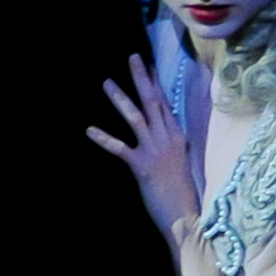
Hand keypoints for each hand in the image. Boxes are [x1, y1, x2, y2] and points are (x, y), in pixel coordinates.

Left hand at [86, 53, 201, 244]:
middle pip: (153, 101)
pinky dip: (104, 138)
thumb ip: (174, 145)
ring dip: (120, 99)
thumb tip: (168, 134)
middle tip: (132, 58)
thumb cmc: (184, 194)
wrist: (186, 217)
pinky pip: (120, 148)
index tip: (149, 65)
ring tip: (107, 83)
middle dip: (142, 78)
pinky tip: (89, 130)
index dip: (156, 83)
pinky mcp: (142, 166)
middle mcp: (168, 138)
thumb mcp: (183, 163)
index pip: (166, 103)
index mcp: (179, 137)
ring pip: (135, 117)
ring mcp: (155, 151)